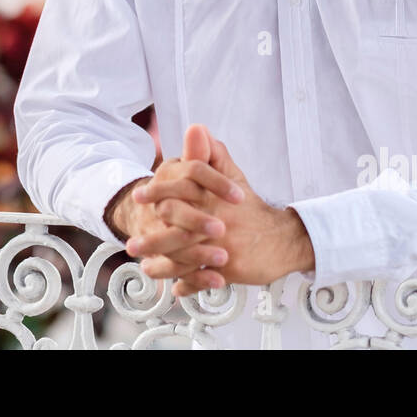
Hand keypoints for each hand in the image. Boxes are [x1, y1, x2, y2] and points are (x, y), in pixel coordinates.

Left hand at [133, 125, 306, 296]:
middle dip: (153, 240)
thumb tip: (197, 129)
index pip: (182, 192)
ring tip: (146, 268)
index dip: (158, 193)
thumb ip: (213, 155)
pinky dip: (188, 285)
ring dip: (164, 266)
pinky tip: (175, 287)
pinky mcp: (231, 270)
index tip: (139, 197)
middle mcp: (218, 223)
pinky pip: (204, 279)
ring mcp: (224, 249)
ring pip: (187, 259)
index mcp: (215, 198)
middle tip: (132, 245)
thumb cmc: (252, 209)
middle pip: (179, 231)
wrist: (284, 239)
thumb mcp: (234, 178)